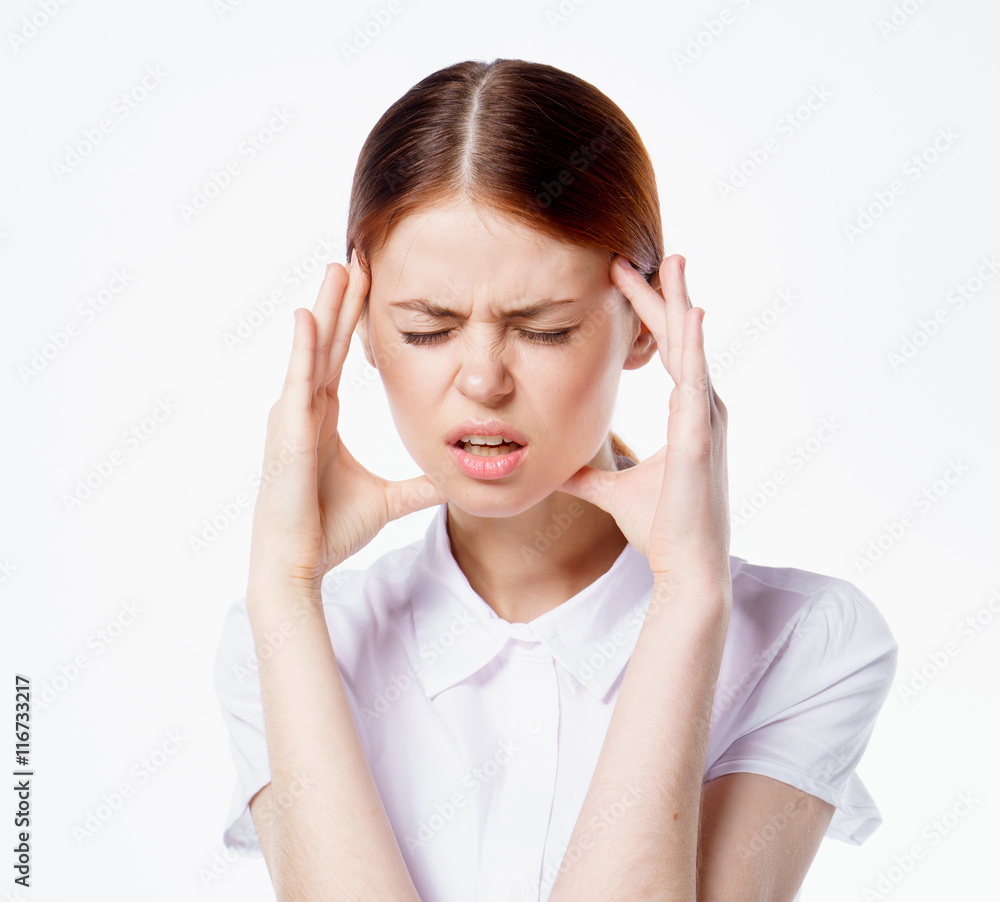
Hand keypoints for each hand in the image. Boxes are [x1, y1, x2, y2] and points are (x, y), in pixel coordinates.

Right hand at [248, 251, 447, 593]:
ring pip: (312, 352)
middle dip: (341, 302)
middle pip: (326, 345)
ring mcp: (292, 418)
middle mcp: (304, 411)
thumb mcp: (388, 500)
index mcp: (323, 420)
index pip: (341, 360)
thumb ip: (418, 485)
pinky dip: (303, 348)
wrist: (299, 563)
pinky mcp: (287, 434)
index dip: (354, 324)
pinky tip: (308, 315)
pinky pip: (297, 382)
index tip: (369, 287)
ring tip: (337, 268)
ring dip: (325, 309)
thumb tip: (453, 479)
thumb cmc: (330, 530)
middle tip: (354, 259)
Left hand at [557, 254, 730, 594]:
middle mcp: (701, 410)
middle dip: (665, 294)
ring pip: (692, 350)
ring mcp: (704, 422)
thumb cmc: (661, 527)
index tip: (626, 279)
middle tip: (651, 254)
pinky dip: (695, 347)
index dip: (649, 314)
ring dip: (681, 304)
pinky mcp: (699, 440)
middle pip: (682, 339)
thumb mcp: (614, 491)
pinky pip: (696, 384)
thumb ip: (588, 475)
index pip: (669, 351)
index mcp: (686, 415)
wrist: (685, 565)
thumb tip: (558, 468)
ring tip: (673, 264)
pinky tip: (689, 314)